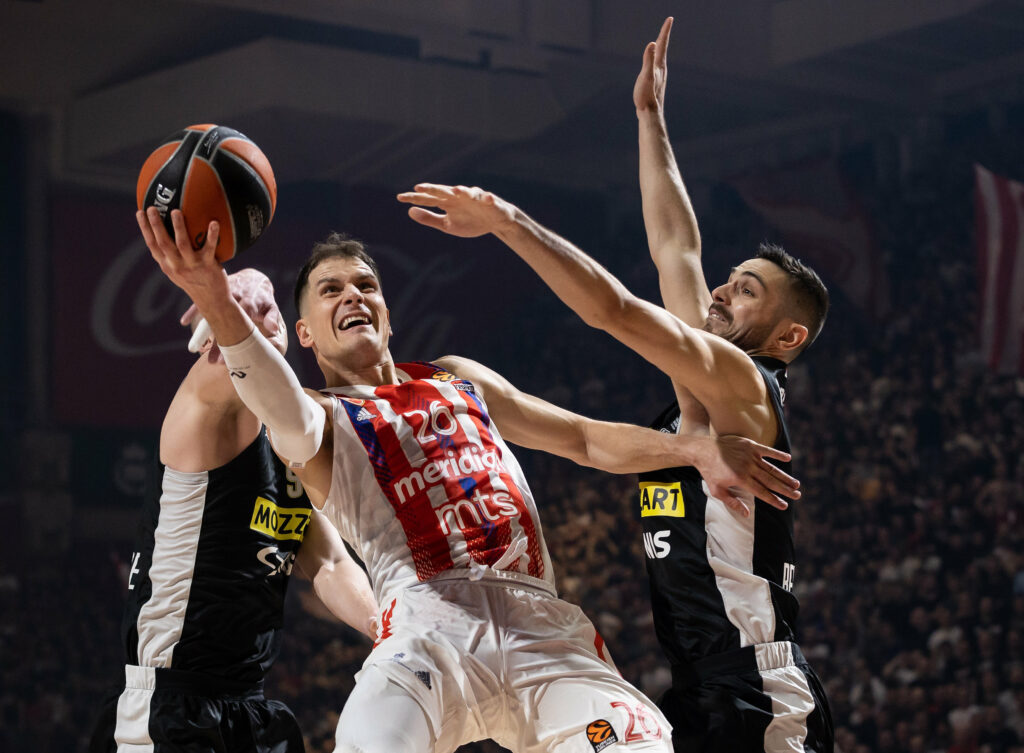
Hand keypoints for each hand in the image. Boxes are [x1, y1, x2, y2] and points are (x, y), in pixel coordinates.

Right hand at [138, 207, 228, 307]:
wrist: (213, 301)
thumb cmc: (195, 282)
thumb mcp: (178, 270)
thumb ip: (171, 255)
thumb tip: (166, 232)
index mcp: (167, 265)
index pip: (152, 245)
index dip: (145, 229)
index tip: (139, 212)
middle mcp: (176, 265)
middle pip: (163, 242)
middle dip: (155, 224)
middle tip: (152, 207)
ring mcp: (192, 266)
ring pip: (182, 244)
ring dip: (178, 227)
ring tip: (176, 211)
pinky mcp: (208, 266)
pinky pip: (209, 248)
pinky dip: (212, 235)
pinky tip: (214, 222)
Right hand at [180, 268, 285, 358]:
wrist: (253, 277)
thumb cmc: (263, 297)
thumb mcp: (271, 306)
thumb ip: (272, 317)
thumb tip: (274, 329)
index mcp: (249, 303)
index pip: (242, 324)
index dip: (237, 341)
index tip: (233, 356)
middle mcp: (234, 298)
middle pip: (224, 323)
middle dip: (218, 343)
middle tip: (212, 362)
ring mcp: (221, 293)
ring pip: (209, 314)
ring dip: (202, 332)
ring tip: (194, 349)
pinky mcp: (213, 290)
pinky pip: (200, 300)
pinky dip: (192, 310)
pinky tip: (183, 322)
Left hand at [397, 184, 517, 237]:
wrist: (496, 222)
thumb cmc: (471, 221)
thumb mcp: (447, 225)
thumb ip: (430, 218)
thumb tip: (409, 211)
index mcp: (448, 202)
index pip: (429, 199)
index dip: (416, 198)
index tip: (400, 198)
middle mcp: (459, 197)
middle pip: (444, 192)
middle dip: (433, 189)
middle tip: (419, 188)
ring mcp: (475, 198)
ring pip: (467, 192)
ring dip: (461, 191)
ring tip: (454, 191)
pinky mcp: (491, 202)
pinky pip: (490, 199)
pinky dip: (488, 198)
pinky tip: (487, 199)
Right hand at [634, 17, 671, 112]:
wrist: (650, 115)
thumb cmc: (646, 96)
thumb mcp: (646, 76)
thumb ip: (648, 60)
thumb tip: (653, 44)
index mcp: (659, 65)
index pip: (662, 44)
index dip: (665, 30)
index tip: (670, 18)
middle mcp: (661, 69)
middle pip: (663, 48)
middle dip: (664, 35)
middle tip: (667, 24)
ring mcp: (659, 76)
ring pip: (660, 57)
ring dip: (661, 46)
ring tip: (661, 39)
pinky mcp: (655, 82)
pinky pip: (656, 65)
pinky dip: (656, 58)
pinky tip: (654, 63)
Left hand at [694, 435, 799, 516]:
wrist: (701, 450)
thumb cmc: (708, 471)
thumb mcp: (717, 490)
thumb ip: (732, 502)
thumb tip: (746, 514)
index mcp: (741, 479)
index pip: (762, 492)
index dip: (774, 500)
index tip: (784, 506)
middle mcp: (748, 468)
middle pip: (771, 481)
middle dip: (785, 490)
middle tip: (797, 495)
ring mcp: (750, 455)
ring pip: (772, 468)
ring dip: (785, 476)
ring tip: (796, 484)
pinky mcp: (749, 445)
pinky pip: (767, 450)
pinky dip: (778, 454)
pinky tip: (788, 458)